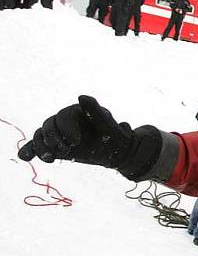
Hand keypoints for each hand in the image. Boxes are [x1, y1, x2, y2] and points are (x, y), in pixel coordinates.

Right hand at [18, 95, 135, 169]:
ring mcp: (58, 133)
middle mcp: (65, 121)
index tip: (76, 142)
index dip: (67, 128)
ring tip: (49, 159)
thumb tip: (81, 96)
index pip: (64, 116)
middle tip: (64, 151)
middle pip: (50, 125)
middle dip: (53, 138)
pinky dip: (30, 150)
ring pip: (41, 136)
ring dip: (41, 147)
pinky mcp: (53, 146)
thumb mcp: (108, 126)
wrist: (115, 152)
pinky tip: (24, 157)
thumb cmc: (114, 137)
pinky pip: (37, 146)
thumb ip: (95, 112)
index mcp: (77, 112)